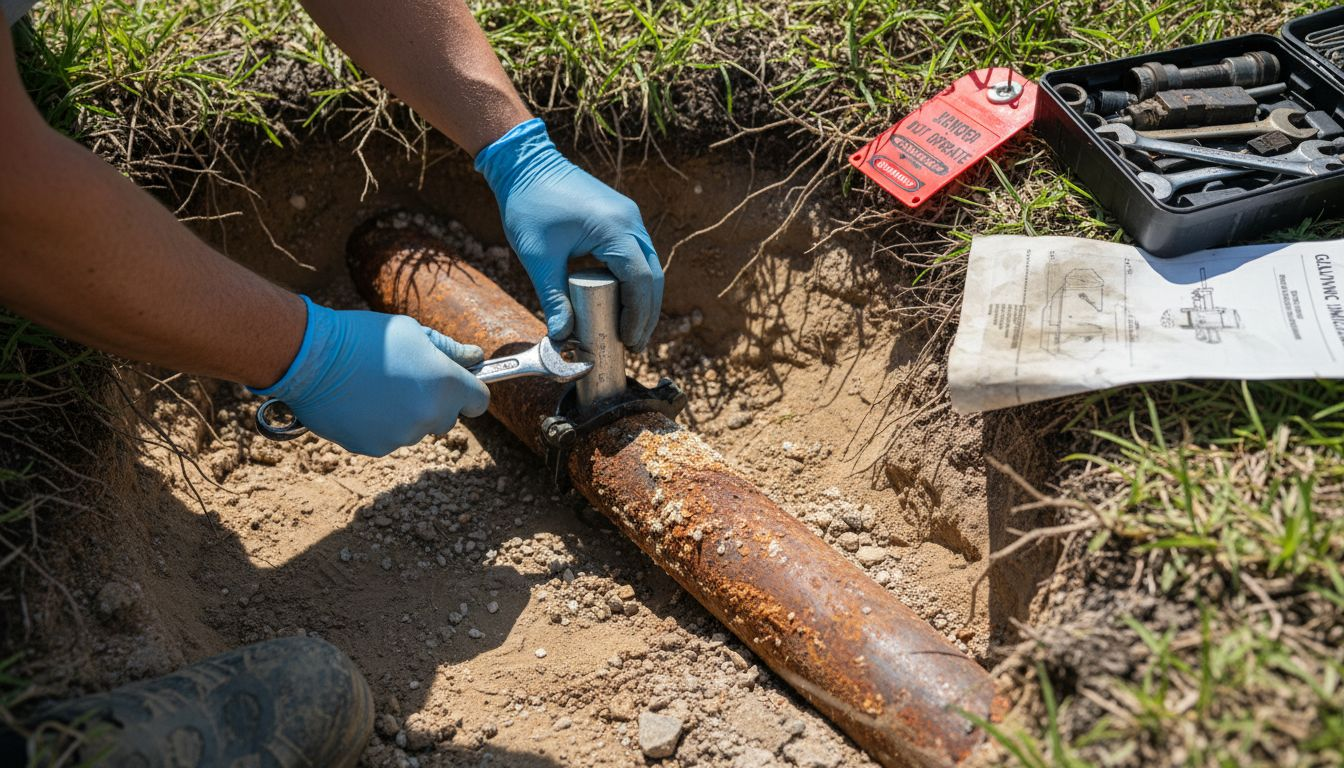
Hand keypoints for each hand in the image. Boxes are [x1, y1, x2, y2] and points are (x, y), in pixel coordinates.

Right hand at [250, 297, 489, 456]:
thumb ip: (449, 350)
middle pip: (447, 418)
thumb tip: (475, 359)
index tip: (457, 383)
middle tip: (406, 379)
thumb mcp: (413, 332)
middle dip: (434, 403)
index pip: (479, 401)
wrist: (311, 357)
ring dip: (404, 414)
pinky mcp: (375, 448)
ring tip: (375, 387)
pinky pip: (387, 438)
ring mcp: (402, 436)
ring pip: (415, 429)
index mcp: (447, 385)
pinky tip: (360, 402)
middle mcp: (430, 416)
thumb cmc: (364, 337)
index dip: (469, 391)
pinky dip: (379, 425)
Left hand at [475, 118, 662, 350]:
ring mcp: (629, 217)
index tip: (629, 341)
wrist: (525, 163)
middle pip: (653, 276)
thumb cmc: (529, 205)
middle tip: (634, 343)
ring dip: (643, 298)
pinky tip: (621, 301)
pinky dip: (634, 281)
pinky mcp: (621, 217)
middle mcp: (630, 221)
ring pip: (649, 266)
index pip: (640, 281)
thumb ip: (552, 298)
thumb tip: (562, 337)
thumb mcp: (539, 257)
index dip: (638, 316)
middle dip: (646, 313)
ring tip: (630, 329)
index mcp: (614, 229)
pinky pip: (637, 254)